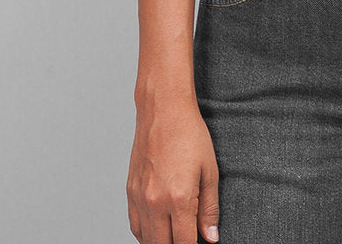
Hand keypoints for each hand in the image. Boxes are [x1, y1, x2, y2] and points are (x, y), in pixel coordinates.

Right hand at [127, 95, 220, 243]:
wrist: (163, 110)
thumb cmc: (190, 134)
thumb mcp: (210, 170)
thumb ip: (210, 208)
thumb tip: (211, 237)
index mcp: (179, 198)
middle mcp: (155, 202)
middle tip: (188, 238)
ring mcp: (140, 197)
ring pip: (146, 240)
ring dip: (160, 242)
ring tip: (175, 236)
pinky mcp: (130, 191)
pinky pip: (135, 225)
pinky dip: (145, 234)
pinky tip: (157, 230)